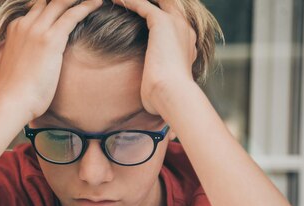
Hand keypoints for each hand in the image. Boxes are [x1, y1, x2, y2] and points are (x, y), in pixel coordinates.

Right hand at [0, 0, 102, 120]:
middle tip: (77, 2)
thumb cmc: (11, 90)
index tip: (63, 9)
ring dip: (77, 0)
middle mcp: (25, 24)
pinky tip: (96, 3)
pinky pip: (72, 15)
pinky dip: (86, 7)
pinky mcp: (51, 39)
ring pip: (61, 3)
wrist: (12, 100)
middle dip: (64, 0)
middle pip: (48, 2)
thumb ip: (7, 52)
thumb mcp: (3, 64)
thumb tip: (6, 50)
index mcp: (15, 29)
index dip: (51, 7)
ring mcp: (37, 30)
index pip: (36, 9)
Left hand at [111, 0, 197, 114]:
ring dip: (137, 1)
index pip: (173, 21)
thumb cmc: (165, 97)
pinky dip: (129, 2)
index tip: (141, 15)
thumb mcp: (163, 84)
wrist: (173, 95)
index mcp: (187, 44)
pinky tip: (115, 0)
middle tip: (131, 3)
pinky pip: (143, 4)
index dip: (158, 15)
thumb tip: (148, 92)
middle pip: (169, 4)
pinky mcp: (162, 22)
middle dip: (152, 2)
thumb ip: (158, 78)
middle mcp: (185, 30)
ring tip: (121, 0)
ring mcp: (176, 24)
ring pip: (157, 1)